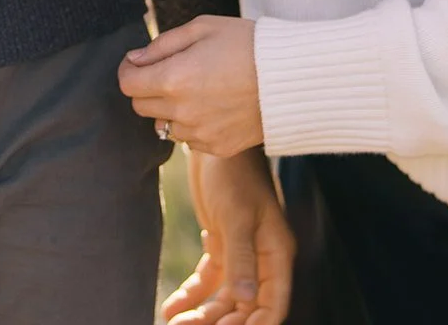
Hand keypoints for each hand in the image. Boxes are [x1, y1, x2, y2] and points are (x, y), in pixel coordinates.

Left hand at [118, 17, 262, 157]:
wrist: (290, 79)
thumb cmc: (245, 44)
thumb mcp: (202, 28)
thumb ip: (162, 44)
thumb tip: (135, 59)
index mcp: (174, 78)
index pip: (128, 84)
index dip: (129, 70)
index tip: (139, 62)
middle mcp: (182, 111)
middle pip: (140, 106)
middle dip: (147, 88)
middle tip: (169, 71)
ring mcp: (199, 133)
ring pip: (163, 125)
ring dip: (169, 109)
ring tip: (196, 89)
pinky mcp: (217, 148)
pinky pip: (188, 140)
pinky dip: (191, 124)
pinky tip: (212, 106)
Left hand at [161, 149, 293, 324]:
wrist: (211, 142)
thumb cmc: (232, 172)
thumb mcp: (235, 215)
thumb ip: (241, 257)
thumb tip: (246, 299)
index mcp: (276, 254)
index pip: (272, 305)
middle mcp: (262, 259)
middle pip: (246, 307)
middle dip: (221, 323)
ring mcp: (240, 253)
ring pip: (225, 297)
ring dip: (203, 314)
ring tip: (174, 323)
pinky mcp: (220, 244)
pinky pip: (208, 280)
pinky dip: (191, 295)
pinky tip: (171, 307)